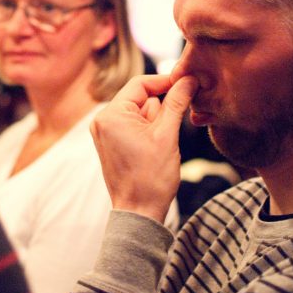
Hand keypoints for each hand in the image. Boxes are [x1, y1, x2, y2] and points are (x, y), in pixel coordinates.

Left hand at [90, 74, 197, 221]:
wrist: (139, 212)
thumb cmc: (151, 178)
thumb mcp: (167, 135)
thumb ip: (176, 103)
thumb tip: (189, 79)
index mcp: (111, 115)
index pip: (140, 84)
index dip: (165, 81)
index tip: (187, 83)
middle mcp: (103, 120)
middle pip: (140, 97)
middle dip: (161, 106)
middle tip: (177, 122)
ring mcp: (105, 132)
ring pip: (139, 112)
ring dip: (156, 120)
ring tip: (163, 143)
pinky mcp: (111, 142)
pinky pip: (133, 124)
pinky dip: (148, 129)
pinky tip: (156, 147)